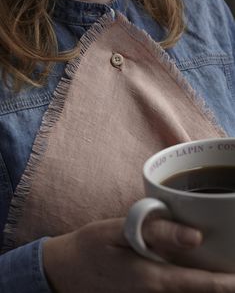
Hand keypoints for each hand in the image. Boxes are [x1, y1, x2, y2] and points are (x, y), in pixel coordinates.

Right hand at [43, 218, 234, 291]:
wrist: (67, 270)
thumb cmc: (91, 246)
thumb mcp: (117, 231)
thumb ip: (154, 232)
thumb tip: (195, 236)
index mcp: (152, 278)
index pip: (200, 284)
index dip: (227, 283)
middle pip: (197, 291)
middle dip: (221, 282)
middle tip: (232, 263)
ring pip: (185, 292)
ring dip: (206, 283)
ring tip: (221, 265)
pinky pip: (171, 290)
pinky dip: (188, 281)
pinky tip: (191, 266)